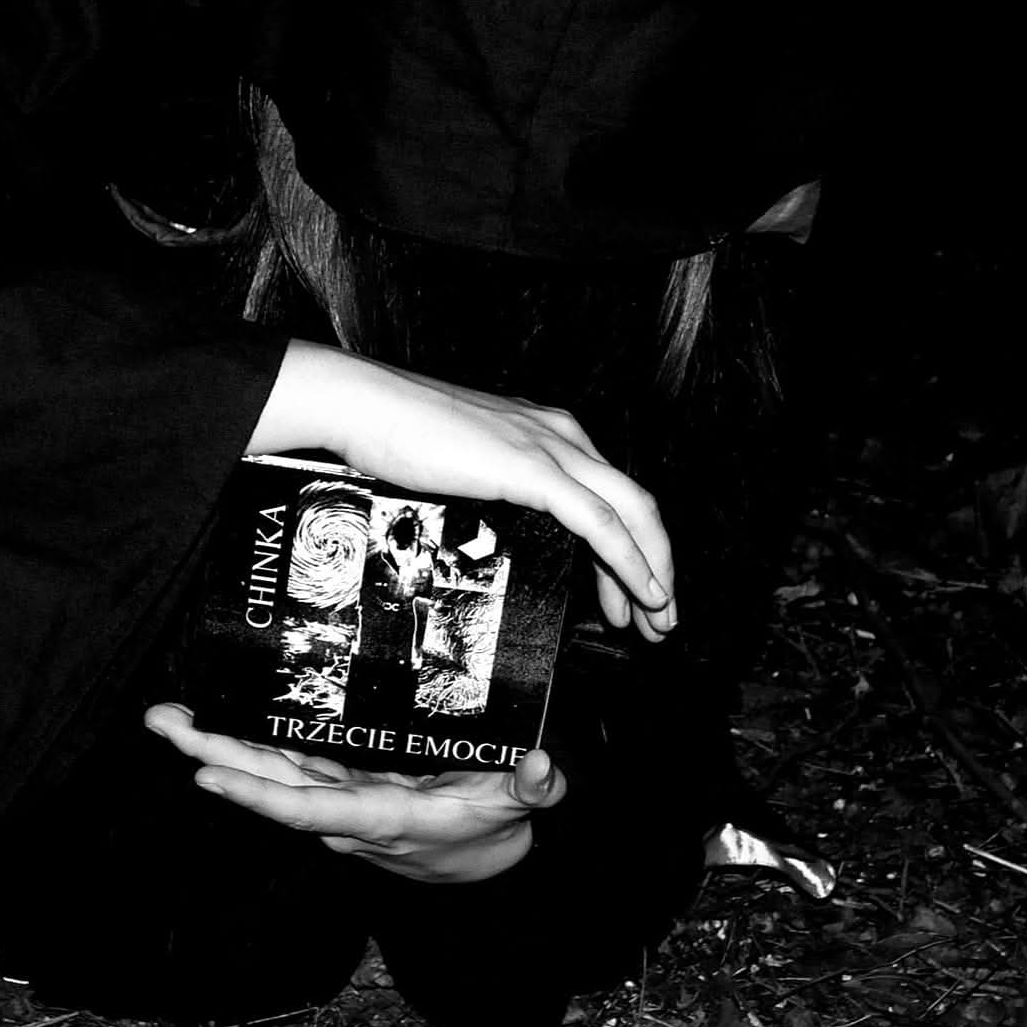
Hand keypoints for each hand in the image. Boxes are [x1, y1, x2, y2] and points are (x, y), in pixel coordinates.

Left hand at [144, 702, 567, 882]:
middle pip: (268, 785)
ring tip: (170, 715)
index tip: (207, 776)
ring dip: (218, 746)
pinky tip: (218, 718)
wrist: (484, 866)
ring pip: (268, 772)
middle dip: (212, 755)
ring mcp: (338, 799)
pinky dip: (249, 744)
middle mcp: (346, 811)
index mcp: (381, 817)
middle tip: (162, 720)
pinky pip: (286, 766)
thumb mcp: (521, 808)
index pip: (308, 807)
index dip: (257, 794)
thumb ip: (534, 789)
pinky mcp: (340, 786)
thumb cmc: (495, 829)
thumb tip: (543, 766)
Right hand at [249, 341, 675, 640]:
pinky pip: (601, 524)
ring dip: (653, 573)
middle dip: (658, 566)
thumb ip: (499, 487)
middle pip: (637, 506)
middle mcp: (564, 435)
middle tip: (661, 619)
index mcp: (550, 432)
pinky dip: (630, 562)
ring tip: (657, 621)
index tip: (633, 595)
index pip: (611, 495)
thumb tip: (505, 525)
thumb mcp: (466, 463)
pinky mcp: (535, 470)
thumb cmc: (399, 432)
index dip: (633, 548)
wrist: (366, 405)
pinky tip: (641, 593)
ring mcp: (553, 449)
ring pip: (633, 515)